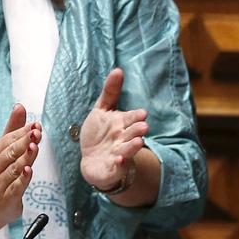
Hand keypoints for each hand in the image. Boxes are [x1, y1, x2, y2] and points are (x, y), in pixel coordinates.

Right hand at [0, 104, 40, 238]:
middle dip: (24, 141)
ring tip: (33, 147)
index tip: (36, 124)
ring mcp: (0, 182)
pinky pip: (16, 187)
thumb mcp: (4, 149)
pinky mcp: (8, 197)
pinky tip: (29, 170)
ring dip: (25, 157)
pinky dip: (22, 178)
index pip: (9, 139)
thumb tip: (19, 106)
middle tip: (36, 132)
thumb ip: (14, 128)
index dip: (23, 131)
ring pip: (14, 168)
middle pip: (11, 152)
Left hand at [79, 68, 149, 191]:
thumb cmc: (100, 134)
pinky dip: (119, 165)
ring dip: (133, 146)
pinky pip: (118, 167)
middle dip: (138, 130)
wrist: (94, 161)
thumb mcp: (101, 111)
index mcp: (123, 124)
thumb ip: (110, 92)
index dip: (136, 116)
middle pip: (133, 133)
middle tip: (144, 127)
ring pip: (129, 149)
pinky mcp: (113, 168)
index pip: (133, 118)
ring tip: (138, 142)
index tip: (142, 113)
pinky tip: (119, 161)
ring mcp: (120, 153)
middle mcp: (124, 138)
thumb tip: (118, 69)